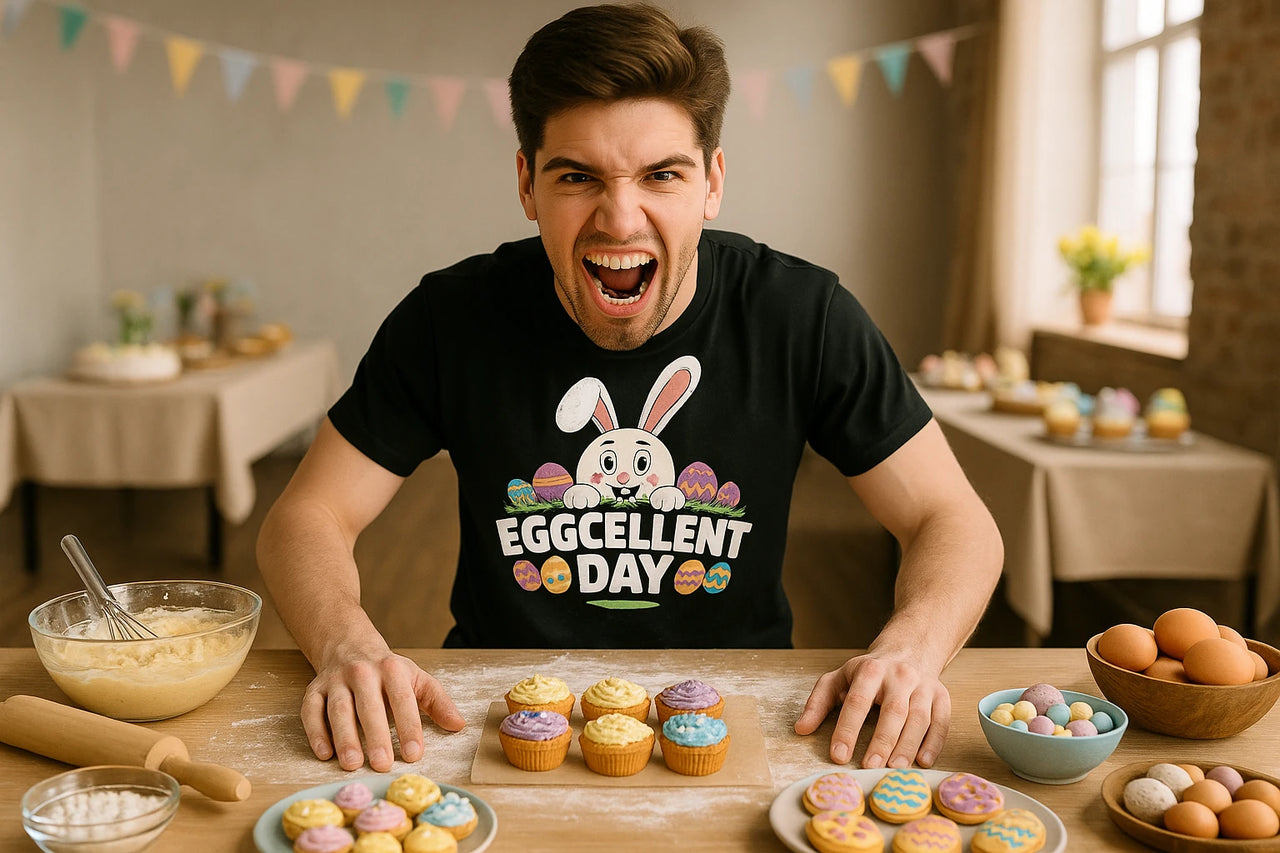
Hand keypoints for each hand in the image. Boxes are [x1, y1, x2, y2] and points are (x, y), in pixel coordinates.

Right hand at [301, 650, 465, 771]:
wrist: (349, 646)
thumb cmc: (388, 671)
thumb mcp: (417, 679)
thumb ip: (438, 702)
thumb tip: (458, 725)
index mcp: (392, 669)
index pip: (402, 700)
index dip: (409, 727)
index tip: (414, 754)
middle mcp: (362, 672)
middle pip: (369, 706)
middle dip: (376, 736)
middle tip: (382, 764)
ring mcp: (336, 681)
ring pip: (338, 709)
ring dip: (345, 737)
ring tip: (352, 763)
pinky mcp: (314, 690)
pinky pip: (311, 711)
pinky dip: (315, 732)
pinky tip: (324, 753)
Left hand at [793, 653, 949, 768]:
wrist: (909, 649)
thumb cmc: (869, 672)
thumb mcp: (839, 678)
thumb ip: (818, 703)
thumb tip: (801, 729)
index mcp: (870, 670)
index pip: (857, 701)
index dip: (847, 729)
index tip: (838, 755)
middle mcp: (900, 676)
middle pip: (893, 711)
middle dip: (881, 740)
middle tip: (869, 766)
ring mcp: (924, 686)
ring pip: (919, 717)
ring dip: (908, 745)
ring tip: (895, 769)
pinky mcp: (942, 696)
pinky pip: (941, 721)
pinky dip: (934, 742)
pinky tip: (923, 761)